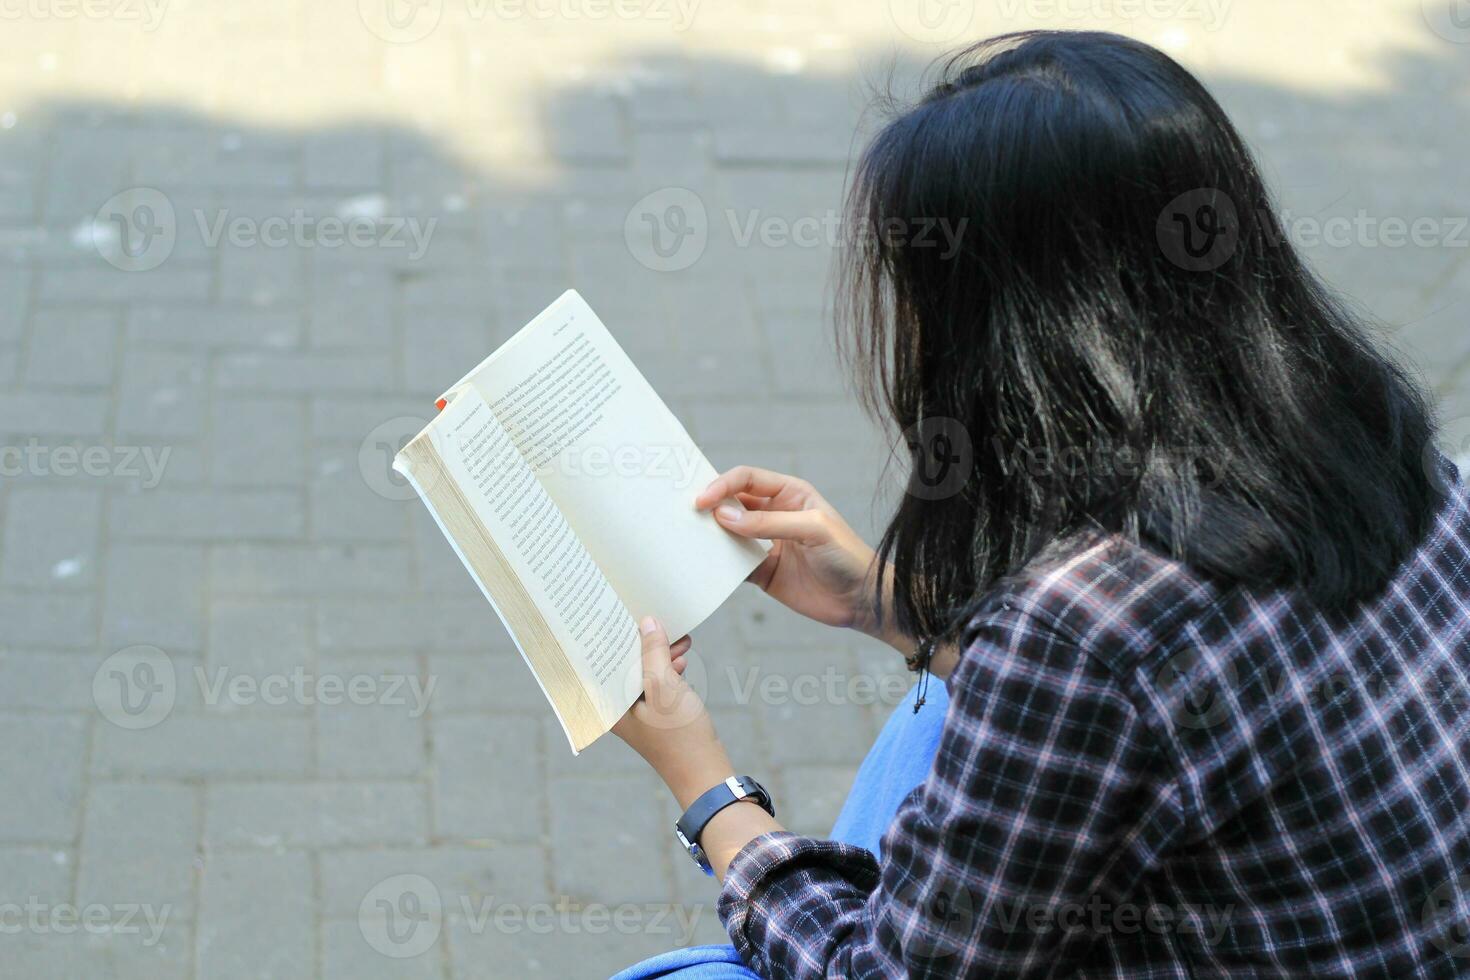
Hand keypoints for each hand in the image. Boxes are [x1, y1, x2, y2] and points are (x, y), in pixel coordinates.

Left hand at [614, 615, 785, 879]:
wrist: (706, 773)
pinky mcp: (655, 712)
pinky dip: (668, 668)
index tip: (614, 607)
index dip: (608, 633)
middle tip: (659, 621)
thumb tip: (647, 621)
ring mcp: (636, 710)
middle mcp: (616, 706)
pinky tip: (682, 659)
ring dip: (660, 652)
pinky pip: (656, 681)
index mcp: (607, 704)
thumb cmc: (680, 736)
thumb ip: (654, 652)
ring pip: (642, 669)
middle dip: (642, 641)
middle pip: (622, 662)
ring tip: (681, 640)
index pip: (599, 660)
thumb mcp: (666, 686)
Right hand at [695, 466, 908, 651]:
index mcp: (789, 493)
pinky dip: (716, 563)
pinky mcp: (761, 571)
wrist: (861, 601)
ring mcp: (765, 542)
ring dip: (709, 534)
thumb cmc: (846, 556)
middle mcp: (773, 514)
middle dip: (709, 504)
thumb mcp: (812, 530)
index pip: (747, 478)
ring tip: (686, 537)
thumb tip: (725, 516)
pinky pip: (731, 563)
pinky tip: (702, 564)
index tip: (702, 500)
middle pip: (732, 502)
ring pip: (727, 532)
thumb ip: (769, 523)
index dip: (722, 485)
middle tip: (683, 513)